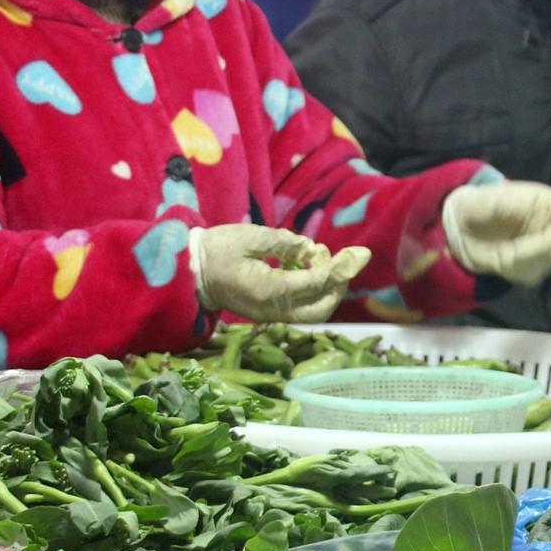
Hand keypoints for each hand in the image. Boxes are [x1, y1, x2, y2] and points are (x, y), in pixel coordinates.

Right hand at [188, 225, 368, 322]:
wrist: (187, 273)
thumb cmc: (215, 251)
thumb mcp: (250, 237)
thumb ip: (285, 243)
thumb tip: (310, 249)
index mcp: (268, 289)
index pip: (317, 282)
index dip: (342, 268)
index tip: (362, 254)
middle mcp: (274, 308)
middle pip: (323, 306)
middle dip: (338, 283)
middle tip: (340, 257)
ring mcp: (271, 314)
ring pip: (314, 310)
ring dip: (326, 285)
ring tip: (313, 256)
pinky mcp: (270, 311)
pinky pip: (301, 306)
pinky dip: (312, 288)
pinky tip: (302, 264)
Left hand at [443, 181, 550, 285]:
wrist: (461, 226)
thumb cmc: (478, 206)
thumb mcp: (490, 200)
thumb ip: (512, 206)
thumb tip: (534, 214)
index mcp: (544, 201)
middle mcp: (548, 223)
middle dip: (541, 252)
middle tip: (512, 252)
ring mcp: (542, 245)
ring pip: (548, 262)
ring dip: (525, 263)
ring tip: (502, 253)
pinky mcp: (532, 264)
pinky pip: (533, 275)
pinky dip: (517, 272)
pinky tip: (502, 262)